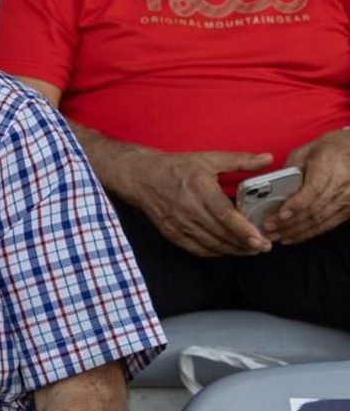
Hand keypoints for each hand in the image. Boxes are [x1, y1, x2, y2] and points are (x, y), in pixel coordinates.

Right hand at [118, 148, 271, 256]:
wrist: (142, 177)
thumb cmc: (176, 167)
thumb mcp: (209, 158)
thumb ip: (240, 160)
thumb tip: (267, 159)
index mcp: (200, 189)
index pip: (225, 215)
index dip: (244, 230)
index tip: (260, 239)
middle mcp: (189, 209)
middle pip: (221, 233)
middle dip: (245, 244)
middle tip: (265, 246)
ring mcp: (179, 224)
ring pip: (211, 244)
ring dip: (233, 250)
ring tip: (250, 250)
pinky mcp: (172, 233)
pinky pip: (197, 249)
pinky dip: (215, 252)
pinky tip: (227, 250)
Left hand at [268, 130, 349, 243]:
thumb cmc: (332, 148)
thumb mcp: (308, 150)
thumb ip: (290, 167)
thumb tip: (272, 186)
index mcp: (328, 166)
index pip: (312, 190)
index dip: (295, 204)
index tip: (279, 214)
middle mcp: (341, 184)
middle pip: (313, 209)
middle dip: (288, 222)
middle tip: (268, 228)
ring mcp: (348, 198)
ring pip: (319, 220)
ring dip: (295, 231)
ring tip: (275, 236)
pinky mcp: (349, 209)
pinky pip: (327, 225)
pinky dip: (308, 233)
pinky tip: (291, 236)